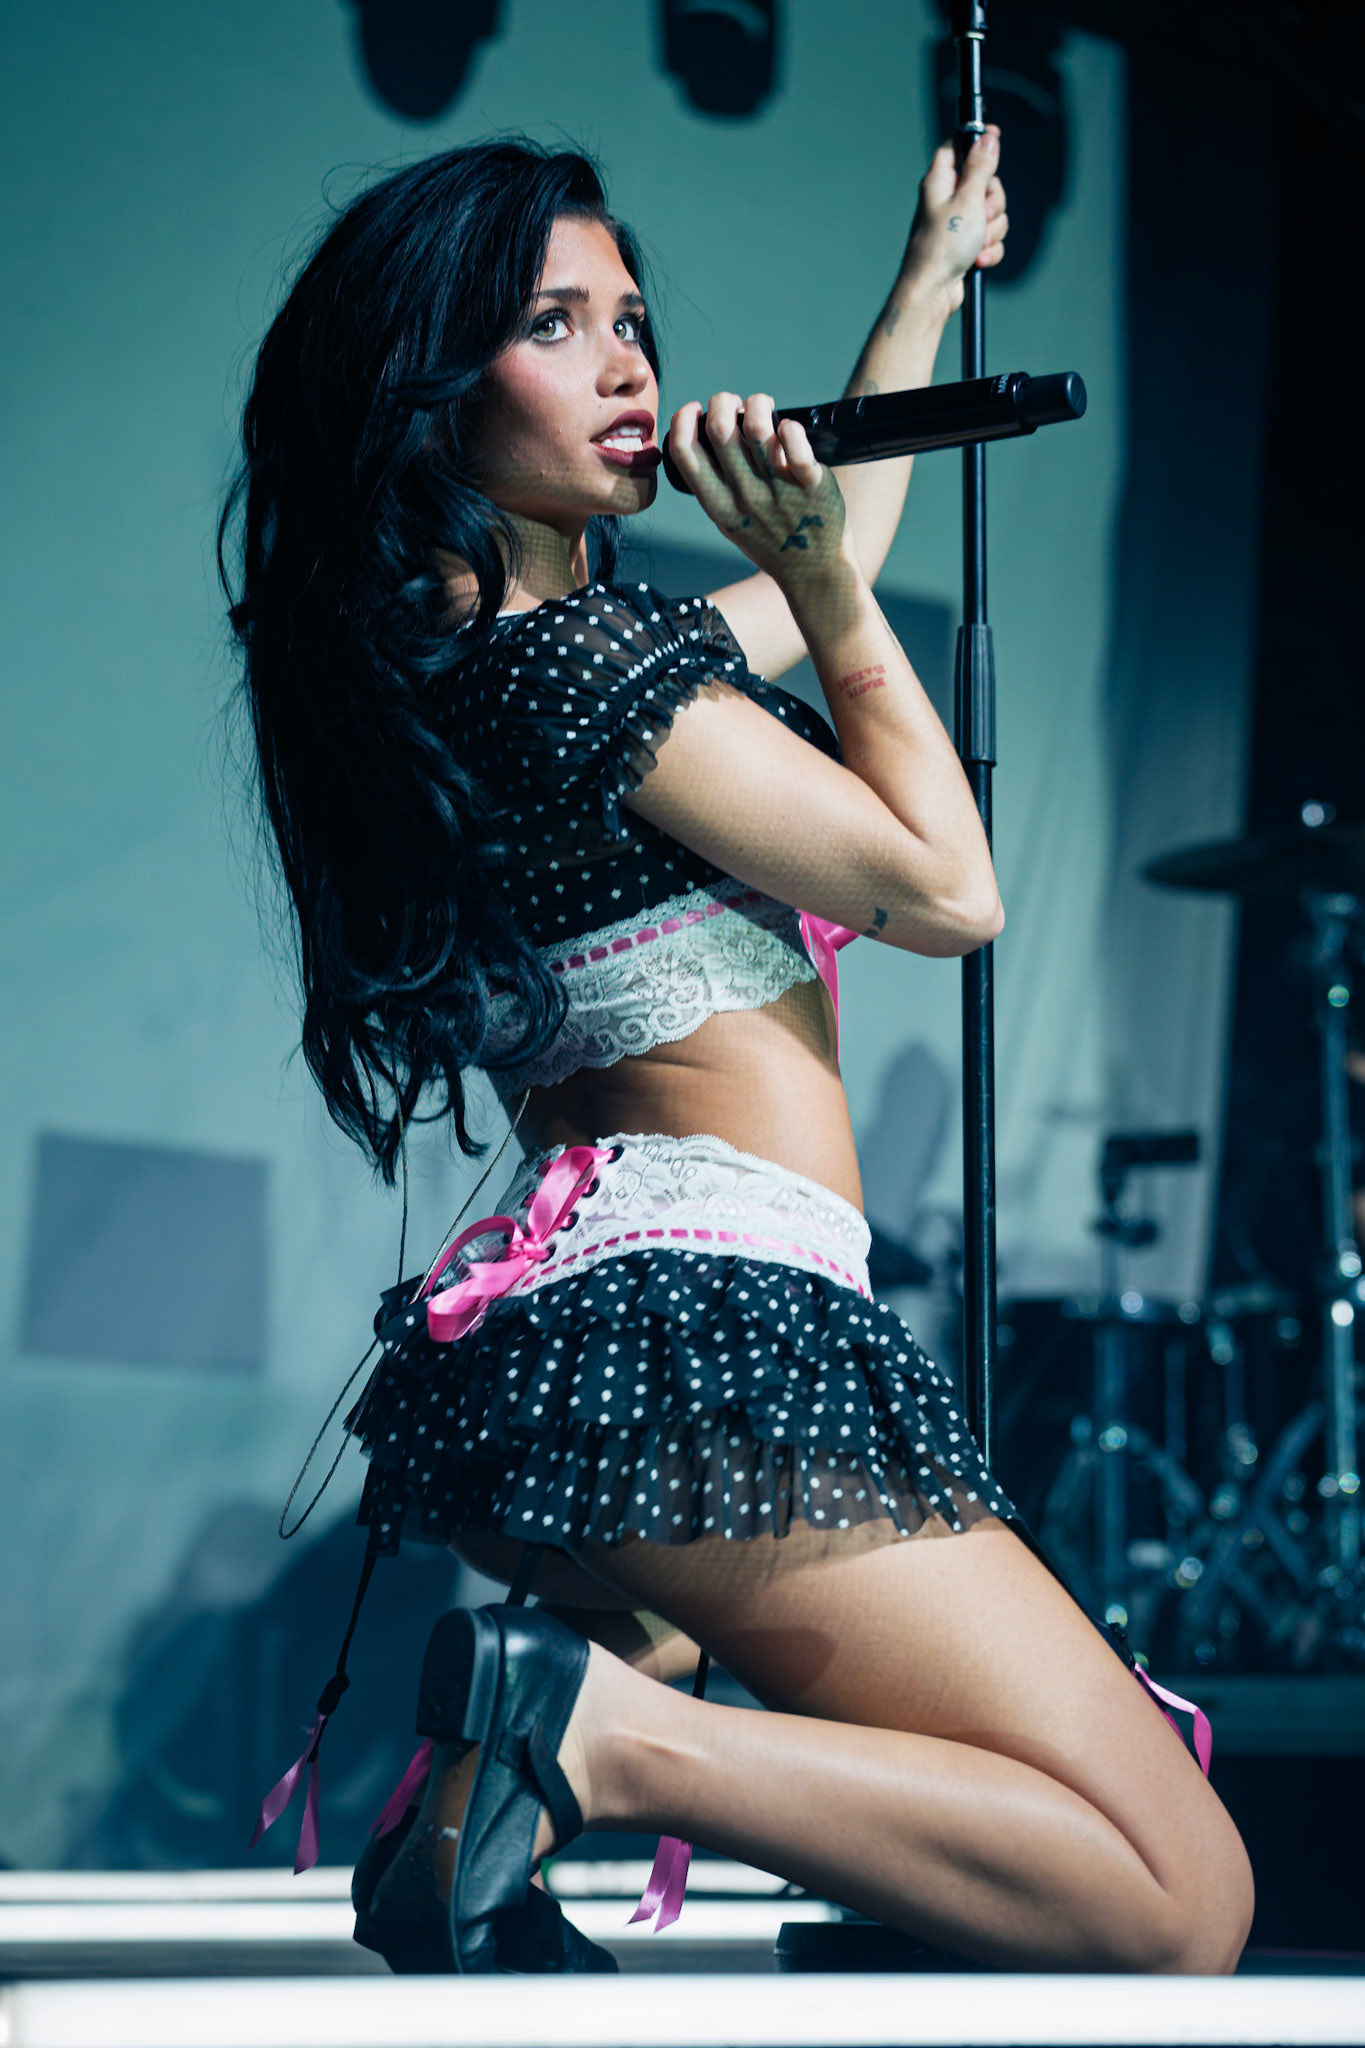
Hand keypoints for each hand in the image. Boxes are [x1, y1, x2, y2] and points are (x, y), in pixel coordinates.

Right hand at [665, 390, 852, 589]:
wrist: (815, 572)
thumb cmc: (772, 542)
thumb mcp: (731, 524)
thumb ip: (716, 489)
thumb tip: (705, 437)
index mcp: (719, 506)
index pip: (684, 454)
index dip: (682, 420)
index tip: (695, 411)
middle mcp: (745, 497)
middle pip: (719, 428)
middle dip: (722, 401)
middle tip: (734, 404)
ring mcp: (778, 491)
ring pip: (757, 427)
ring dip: (757, 404)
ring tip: (763, 407)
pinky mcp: (811, 484)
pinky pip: (795, 442)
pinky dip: (789, 426)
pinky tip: (788, 427)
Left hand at [899, 127, 1008, 313]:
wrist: (933, 292)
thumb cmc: (942, 247)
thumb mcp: (968, 199)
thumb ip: (980, 167)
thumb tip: (987, 138)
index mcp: (940, 181)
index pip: (957, 147)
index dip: (977, 140)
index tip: (995, 135)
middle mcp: (947, 199)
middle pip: (984, 182)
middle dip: (993, 202)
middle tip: (983, 215)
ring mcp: (956, 223)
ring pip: (991, 213)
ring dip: (992, 230)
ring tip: (976, 244)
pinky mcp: (965, 244)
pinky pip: (989, 238)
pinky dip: (988, 249)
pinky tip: (977, 260)